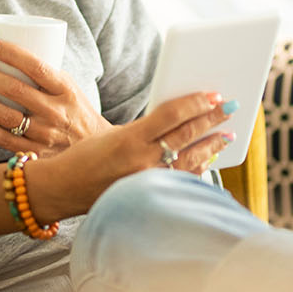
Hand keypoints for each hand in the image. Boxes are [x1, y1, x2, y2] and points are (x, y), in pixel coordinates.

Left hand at [0, 36, 107, 155]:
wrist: (93, 144)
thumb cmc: (74, 108)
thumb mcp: (67, 85)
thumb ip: (43, 73)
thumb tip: (4, 57)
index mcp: (65, 89)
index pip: (35, 66)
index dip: (9, 52)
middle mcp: (56, 112)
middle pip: (14, 90)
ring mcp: (46, 134)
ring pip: (4, 116)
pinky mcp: (36, 153)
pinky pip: (2, 138)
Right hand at [26, 91, 235, 222]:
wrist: (61, 188)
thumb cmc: (83, 157)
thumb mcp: (111, 134)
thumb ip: (145, 129)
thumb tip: (178, 120)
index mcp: (130, 139)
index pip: (172, 115)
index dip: (196, 103)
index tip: (214, 95)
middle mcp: (141, 161)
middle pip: (187, 136)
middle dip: (212, 120)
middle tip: (230, 107)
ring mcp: (147, 182)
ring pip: (191, 160)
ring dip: (212, 145)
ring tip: (227, 133)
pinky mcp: (149, 196)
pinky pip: (182, 179)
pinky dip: (198, 167)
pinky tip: (208, 158)